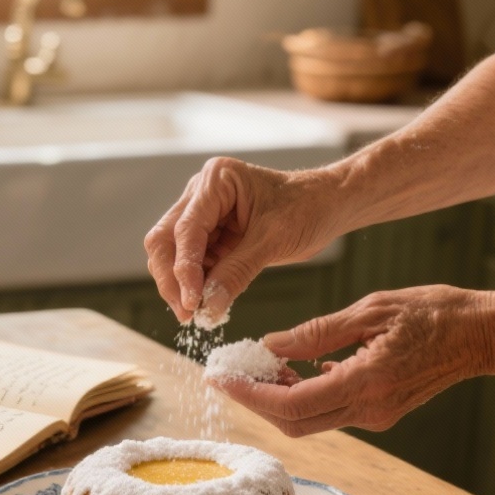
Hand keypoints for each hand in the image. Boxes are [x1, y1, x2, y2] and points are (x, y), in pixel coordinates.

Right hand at [144, 157, 338, 323]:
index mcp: (216, 180)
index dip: (184, 269)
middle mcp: (201, 194)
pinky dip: (196, 285)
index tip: (191, 303)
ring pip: (173, 254)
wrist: (329, 206)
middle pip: (165, 240)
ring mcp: (203, 214)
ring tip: (199, 313)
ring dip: (181, 285)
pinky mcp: (211, 235)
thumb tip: (208, 307)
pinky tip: (206, 303)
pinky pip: (192, 263)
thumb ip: (237, 272)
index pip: (185, 229)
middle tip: (186, 314)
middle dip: (172, 279)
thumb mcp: (273, 241)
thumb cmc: (308, 208)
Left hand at [209, 286, 494, 435]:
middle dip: (255, 401)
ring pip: (310, 420)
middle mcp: (369, 410)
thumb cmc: (435, 312)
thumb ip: (316, 331)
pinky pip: (330, 411)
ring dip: (278, 399)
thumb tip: (270, 345)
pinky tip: (292, 369)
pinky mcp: (380, 413)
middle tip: (228, 375)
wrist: (483, 335)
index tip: (222, 379)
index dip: (250, 395)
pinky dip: (304, 395)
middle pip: (294, 422)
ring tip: (255, 367)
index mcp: (365, 383)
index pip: (291, 404)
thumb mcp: (370, 309)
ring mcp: (376, 416)